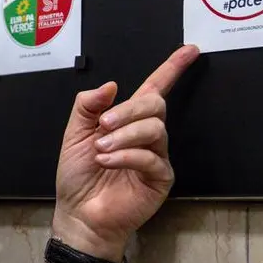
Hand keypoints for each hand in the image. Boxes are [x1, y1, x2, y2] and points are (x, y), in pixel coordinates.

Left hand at [52, 46, 199, 261]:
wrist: (78, 213)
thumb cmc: (78, 176)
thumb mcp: (73, 134)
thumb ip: (87, 106)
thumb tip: (110, 85)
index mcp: (127, 120)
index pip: (154, 89)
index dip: (171, 69)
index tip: (189, 50)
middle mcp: (146, 135)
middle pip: (154, 105)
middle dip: (128, 110)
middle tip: (102, 125)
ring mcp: (156, 156)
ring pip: (154, 129)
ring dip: (123, 135)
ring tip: (100, 150)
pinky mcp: (159, 179)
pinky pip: (151, 158)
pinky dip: (125, 156)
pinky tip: (107, 162)